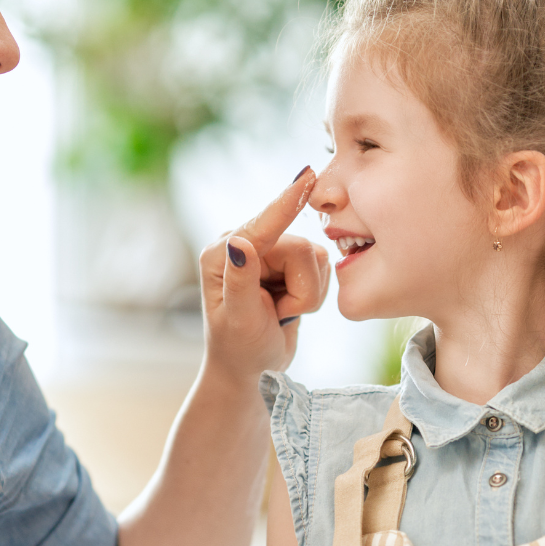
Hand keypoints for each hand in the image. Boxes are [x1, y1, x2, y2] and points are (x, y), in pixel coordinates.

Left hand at [202, 168, 329, 378]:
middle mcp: (244, 246)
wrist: (251, 369)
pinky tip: (290, 307)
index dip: (287, 202)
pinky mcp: (289, 263)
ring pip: (315, 259)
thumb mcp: (239, 320)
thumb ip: (241, 281)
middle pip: (300, 249)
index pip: (263, 226)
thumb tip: (239, 242)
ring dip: (306, 295)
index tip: (307, 176)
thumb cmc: (239, 350)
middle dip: (299, 290)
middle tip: (279, 314)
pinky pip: (321, 267)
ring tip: (281, 312)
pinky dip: (313, 295)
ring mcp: (269, 253)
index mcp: (222, 254)